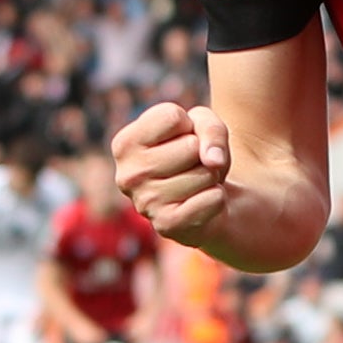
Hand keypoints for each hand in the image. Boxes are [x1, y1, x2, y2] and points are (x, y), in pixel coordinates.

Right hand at [115, 100, 234, 242]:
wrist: (203, 201)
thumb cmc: (196, 156)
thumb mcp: (203, 126)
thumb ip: (211, 129)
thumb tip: (213, 161)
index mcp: (125, 144)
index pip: (172, 117)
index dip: (189, 125)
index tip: (181, 138)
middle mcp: (127, 175)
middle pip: (191, 146)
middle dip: (203, 153)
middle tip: (192, 166)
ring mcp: (145, 203)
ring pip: (205, 173)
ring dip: (211, 176)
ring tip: (196, 183)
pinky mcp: (167, 226)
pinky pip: (212, 199)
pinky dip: (218, 197)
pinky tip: (201, 201)